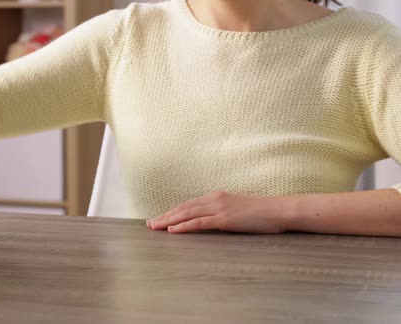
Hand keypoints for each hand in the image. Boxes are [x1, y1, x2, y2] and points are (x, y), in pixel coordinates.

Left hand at [147, 191, 289, 233]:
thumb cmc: (261, 212)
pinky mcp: (224, 219)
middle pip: (183, 208)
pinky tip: (172, 231)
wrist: (278, 210)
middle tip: (149, 224)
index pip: (188, 204)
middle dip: (164, 216)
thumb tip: (211, 221)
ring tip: (155, 227)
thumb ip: (222, 212)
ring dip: (168, 221)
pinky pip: (199, 223)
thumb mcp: (237, 208)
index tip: (159, 218)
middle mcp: (214, 199)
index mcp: (216, 196)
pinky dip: (183, 226)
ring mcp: (218, 208)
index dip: (172, 211)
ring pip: (186, 214)